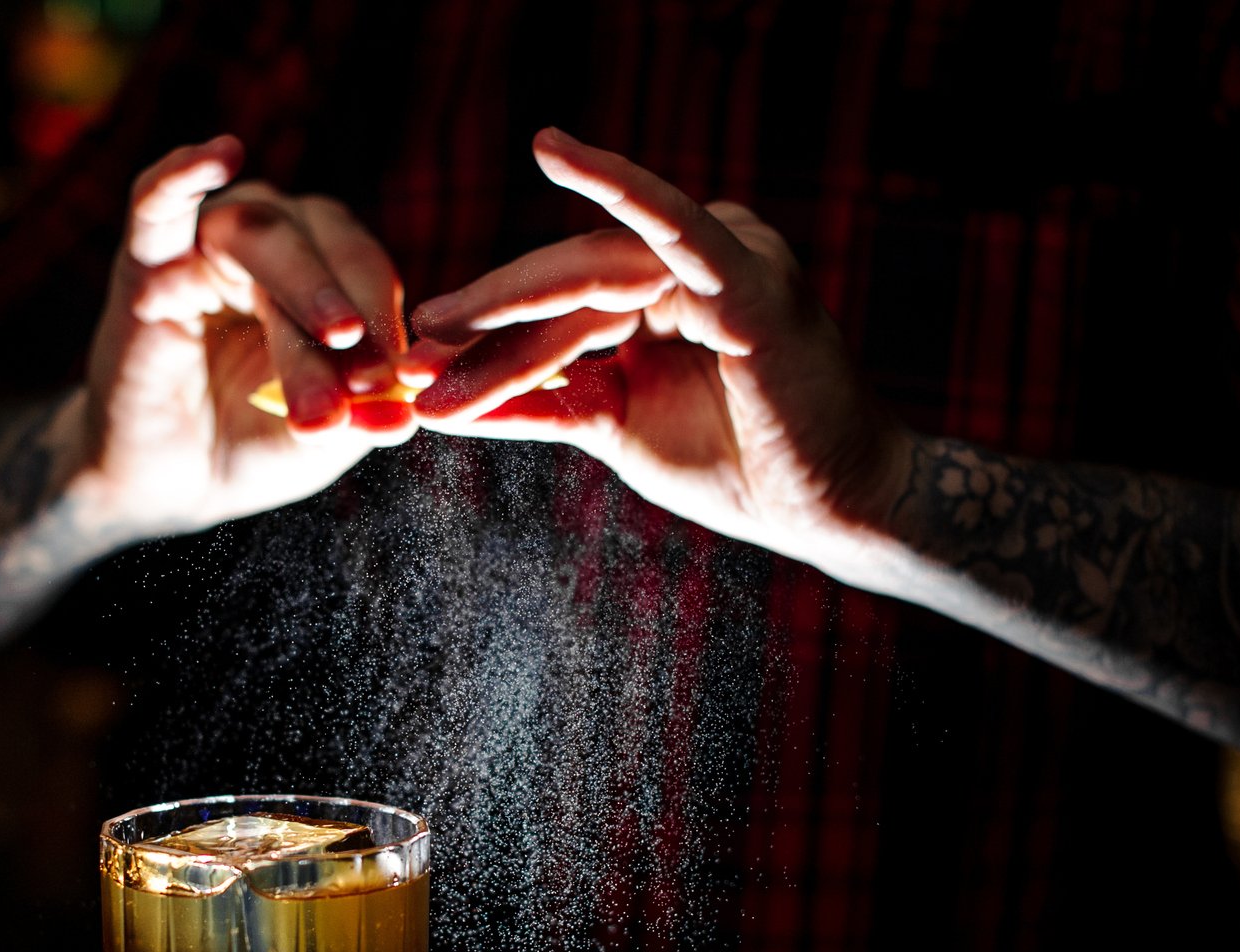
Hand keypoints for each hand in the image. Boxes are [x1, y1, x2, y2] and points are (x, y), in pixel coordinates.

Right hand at [74, 136, 418, 541]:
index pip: (367, 270)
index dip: (389, 323)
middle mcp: (272, 243)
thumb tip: (403, 416)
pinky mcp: (142, 263)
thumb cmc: (254, 445)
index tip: (402, 386)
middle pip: (325, 246)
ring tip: (335, 335)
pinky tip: (218, 153)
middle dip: (352, 315)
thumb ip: (360, 414)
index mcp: (325, 271)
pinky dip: (182, 175)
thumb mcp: (321, 434)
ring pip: (261, 232)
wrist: (171, 483)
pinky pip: (155, 204)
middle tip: (368, 381)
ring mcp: (205, 246)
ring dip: (304, 283)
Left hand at [405, 129, 910, 586]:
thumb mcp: (614, 428)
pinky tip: (556, 151)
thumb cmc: (738, 469)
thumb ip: (540, 402)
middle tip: (409, 344)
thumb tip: (442, 398)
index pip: (556, 304)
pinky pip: (675, 226)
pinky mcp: (749, 277)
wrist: (830, 511)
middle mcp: (690, 260)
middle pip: (565, 282)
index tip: (413, 367)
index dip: (485, 336)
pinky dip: (621, 187)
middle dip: (484, 317)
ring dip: (515, 309)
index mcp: (661, 289)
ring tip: (440, 335)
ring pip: (595, 274)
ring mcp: (724, 258)